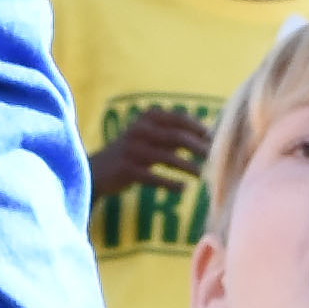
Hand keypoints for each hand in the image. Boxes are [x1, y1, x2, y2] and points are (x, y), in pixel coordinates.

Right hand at [97, 107, 216, 197]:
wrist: (96, 171)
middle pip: (175, 136)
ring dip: (187, 166)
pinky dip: (171, 183)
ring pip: (166, 157)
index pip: (177, 119)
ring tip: (201, 174)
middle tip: (211, 157)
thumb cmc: (132, 153)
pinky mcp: (126, 169)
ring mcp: (131, 149)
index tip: (211, 139)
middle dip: (196, 147)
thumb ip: (174, 135)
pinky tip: (184, 188)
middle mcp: (138, 130)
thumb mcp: (151, 138)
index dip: (197, 128)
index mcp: (146, 119)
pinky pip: (153, 177)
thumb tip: (208, 135)